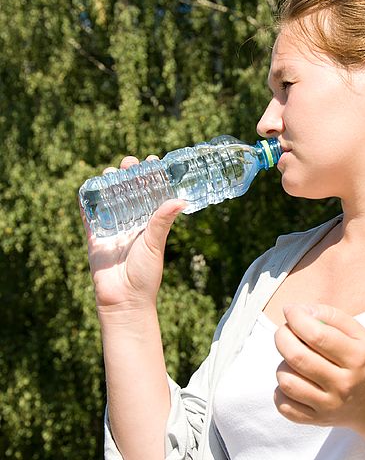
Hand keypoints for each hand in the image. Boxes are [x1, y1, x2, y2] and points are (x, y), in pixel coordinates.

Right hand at [79, 155, 186, 313]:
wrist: (124, 300)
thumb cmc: (146, 274)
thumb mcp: (156, 243)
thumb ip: (162, 221)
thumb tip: (180, 200)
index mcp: (148, 222)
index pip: (150, 194)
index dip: (151, 177)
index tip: (154, 161)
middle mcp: (131, 222)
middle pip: (128, 192)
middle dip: (128, 175)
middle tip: (131, 163)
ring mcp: (112, 228)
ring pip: (108, 199)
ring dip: (108, 183)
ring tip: (112, 171)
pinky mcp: (94, 237)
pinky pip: (88, 216)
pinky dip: (86, 202)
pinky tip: (88, 187)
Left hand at [273, 304, 364, 433]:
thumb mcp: (359, 333)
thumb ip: (331, 316)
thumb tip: (300, 310)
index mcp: (356, 357)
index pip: (317, 335)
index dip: (297, 318)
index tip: (291, 310)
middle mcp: (343, 384)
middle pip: (297, 357)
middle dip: (283, 336)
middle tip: (286, 331)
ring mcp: (329, 405)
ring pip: (287, 382)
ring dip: (283, 364)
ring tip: (294, 359)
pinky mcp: (318, 420)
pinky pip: (284, 406)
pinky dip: (281, 391)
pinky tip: (294, 379)